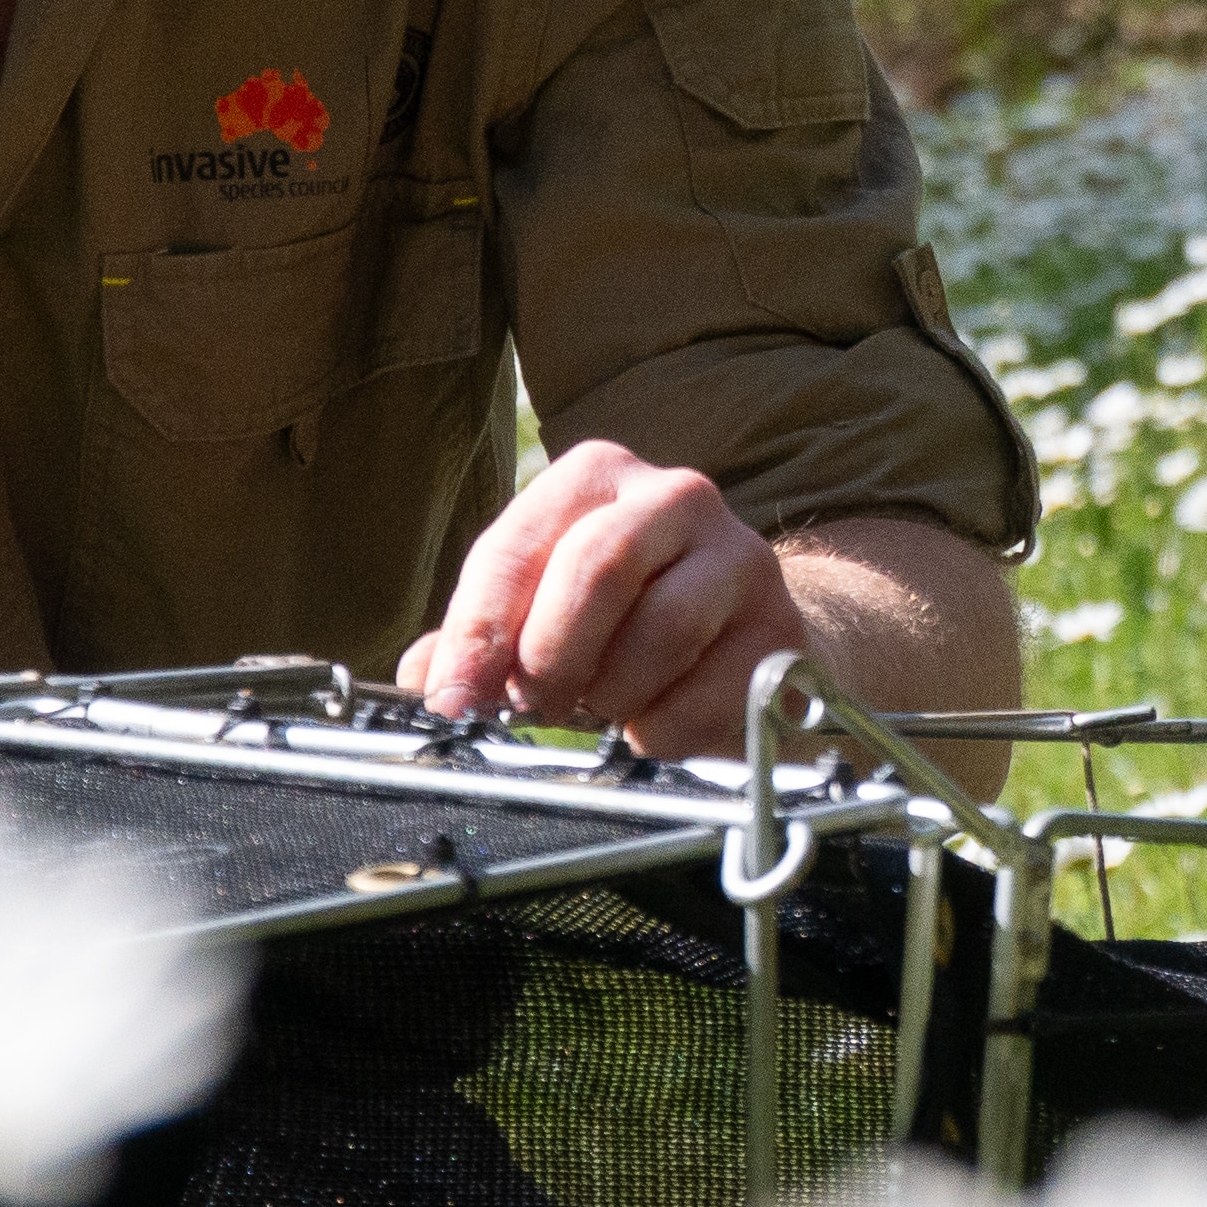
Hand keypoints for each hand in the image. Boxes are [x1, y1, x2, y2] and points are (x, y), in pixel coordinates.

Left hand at [398, 440, 805, 760]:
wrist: (741, 636)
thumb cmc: (623, 617)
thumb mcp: (543, 606)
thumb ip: (480, 637)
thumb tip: (426, 680)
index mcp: (597, 476)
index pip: (516, 547)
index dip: (475, 634)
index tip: (452, 703)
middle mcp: (675, 497)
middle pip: (595, 567)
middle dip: (550, 656)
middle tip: (534, 707)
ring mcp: (739, 557)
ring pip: (659, 632)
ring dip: (610, 695)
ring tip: (599, 710)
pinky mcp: (780, 629)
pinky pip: (706, 695)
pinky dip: (662, 730)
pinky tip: (651, 726)